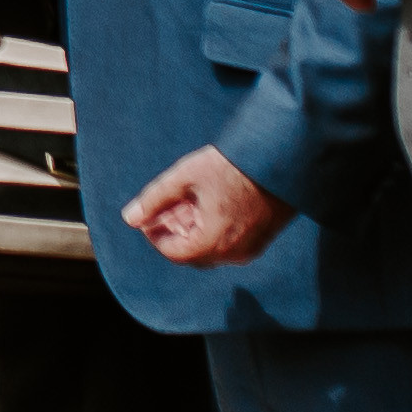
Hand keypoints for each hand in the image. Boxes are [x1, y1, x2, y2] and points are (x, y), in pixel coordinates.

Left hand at [125, 146, 292, 268]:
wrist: (282, 157)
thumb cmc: (233, 166)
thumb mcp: (186, 176)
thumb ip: (155, 199)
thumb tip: (129, 218)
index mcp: (213, 242)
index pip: (173, 252)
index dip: (156, 235)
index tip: (149, 216)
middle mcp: (233, 253)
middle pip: (192, 252)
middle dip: (173, 231)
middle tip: (164, 207)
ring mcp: (250, 248)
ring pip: (210, 247)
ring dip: (192, 229)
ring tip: (185, 200)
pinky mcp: (261, 238)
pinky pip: (228, 242)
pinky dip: (212, 228)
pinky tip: (206, 202)